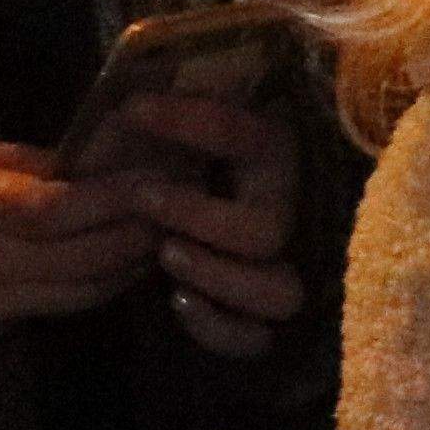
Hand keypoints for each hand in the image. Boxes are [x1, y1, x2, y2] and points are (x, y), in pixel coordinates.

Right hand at [0, 139, 155, 377]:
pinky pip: (48, 311)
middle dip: (145, 233)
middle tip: (183, 204)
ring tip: (158, 233)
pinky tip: (103, 264)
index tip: (163, 175)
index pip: (61, 209)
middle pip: (91, 258)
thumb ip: (1, 162)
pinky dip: (85, 288)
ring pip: (82, 293)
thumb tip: (72, 163)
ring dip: (127, 267)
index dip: (121, 196)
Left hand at [94, 86, 306, 357]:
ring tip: (165, 252)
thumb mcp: (169, 125)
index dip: (196, 123)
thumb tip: (138, 90)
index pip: (253, 136)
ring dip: (214, 274)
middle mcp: (292, 215)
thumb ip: (167, 109)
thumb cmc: (172, 160)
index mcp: (277, 157)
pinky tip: (178, 299)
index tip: (136, 108)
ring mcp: (284, 271)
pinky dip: (216, 326)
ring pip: (277, 291)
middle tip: (143, 198)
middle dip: (200, 218)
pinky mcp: (264, 321)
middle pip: (269, 230)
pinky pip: (256, 339)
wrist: (180, 232)